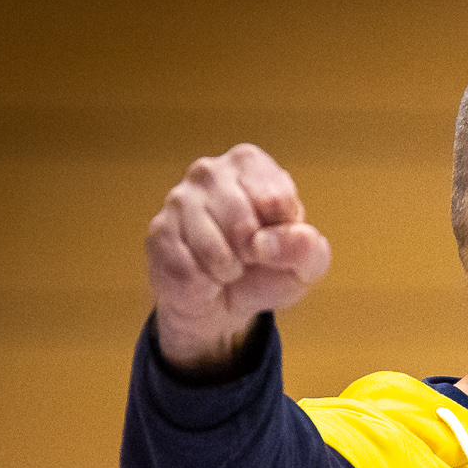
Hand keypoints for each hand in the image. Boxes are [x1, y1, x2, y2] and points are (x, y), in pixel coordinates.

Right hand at [146, 142, 331, 367]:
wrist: (222, 303)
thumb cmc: (266, 272)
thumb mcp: (303, 266)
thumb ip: (309, 250)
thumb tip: (296, 237)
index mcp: (249, 164)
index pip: (276, 200)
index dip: (282, 235)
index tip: (274, 240)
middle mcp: (209, 172)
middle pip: (243, 222)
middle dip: (253, 255)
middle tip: (250, 259)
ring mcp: (178, 199)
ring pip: (213, 247)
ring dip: (228, 271)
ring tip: (228, 268)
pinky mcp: (159, 232)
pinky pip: (188, 267)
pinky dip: (204, 283)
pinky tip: (204, 275)